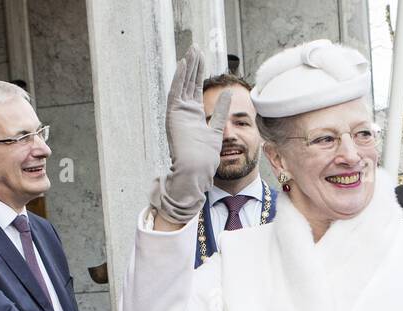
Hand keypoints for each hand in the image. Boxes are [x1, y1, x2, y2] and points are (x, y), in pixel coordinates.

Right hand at [152, 46, 231, 224]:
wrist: (196, 171)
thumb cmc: (204, 159)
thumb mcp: (217, 130)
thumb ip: (220, 112)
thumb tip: (228, 95)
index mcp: (193, 116)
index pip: (196, 89)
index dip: (200, 73)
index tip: (204, 58)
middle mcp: (184, 112)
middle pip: (189, 83)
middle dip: (194, 65)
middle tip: (197, 47)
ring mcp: (178, 113)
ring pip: (183, 84)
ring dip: (187, 67)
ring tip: (192, 50)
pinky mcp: (173, 116)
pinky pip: (176, 92)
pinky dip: (179, 78)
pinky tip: (185, 64)